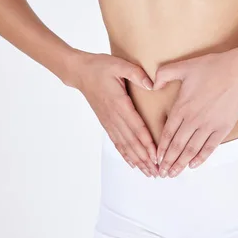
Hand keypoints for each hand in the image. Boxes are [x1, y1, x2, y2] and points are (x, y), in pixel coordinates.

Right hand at [72, 52, 158, 176]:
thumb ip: (136, 73)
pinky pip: (117, 142)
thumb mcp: (119, 64)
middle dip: (146, 158)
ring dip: (138, 160)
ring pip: (125, 145)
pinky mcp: (106, 123)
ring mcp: (109, 121)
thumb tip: (152, 84)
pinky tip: (134, 164)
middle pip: (132, 142)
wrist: (79, 72)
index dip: (147, 143)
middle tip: (158, 172)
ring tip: (149, 172)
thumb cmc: (100, 67)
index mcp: (119, 103)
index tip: (156, 155)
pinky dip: (126, 154)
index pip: (136, 127)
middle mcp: (114, 116)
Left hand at [152, 51, 237, 177]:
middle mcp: (193, 120)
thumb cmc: (212, 67)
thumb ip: (164, 74)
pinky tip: (193, 165)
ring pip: (191, 149)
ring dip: (181, 163)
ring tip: (174, 173)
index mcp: (182, 107)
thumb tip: (153, 85)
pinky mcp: (222, 128)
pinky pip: (210, 147)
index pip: (167, 133)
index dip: (161, 148)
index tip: (156, 158)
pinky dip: (201, 157)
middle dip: (168, 161)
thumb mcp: (183, 66)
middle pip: (177, 146)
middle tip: (162, 173)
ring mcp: (208, 126)